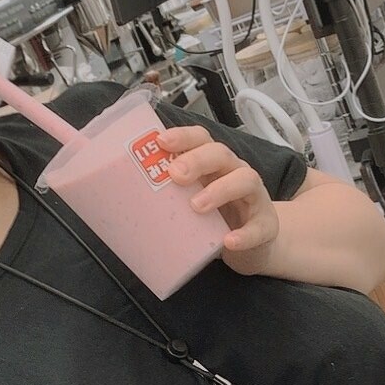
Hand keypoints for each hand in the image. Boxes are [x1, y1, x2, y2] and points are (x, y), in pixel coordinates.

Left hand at [155, 124, 280, 275]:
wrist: (254, 247)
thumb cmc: (216, 218)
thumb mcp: (190, 202)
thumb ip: (166, 195)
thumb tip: (118, 197)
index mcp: (213, 164)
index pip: (201, 139)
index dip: (183, 137)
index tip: (161, 141)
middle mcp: (235, 172)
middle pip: (221, 153)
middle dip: (197, 159)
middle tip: (175, 175)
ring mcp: (254, 198)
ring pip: (245, 180)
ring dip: (220, 190)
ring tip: (197, 206)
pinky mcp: (266, 226)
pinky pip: (259, 227)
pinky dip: (244, 234)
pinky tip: (229, 241)